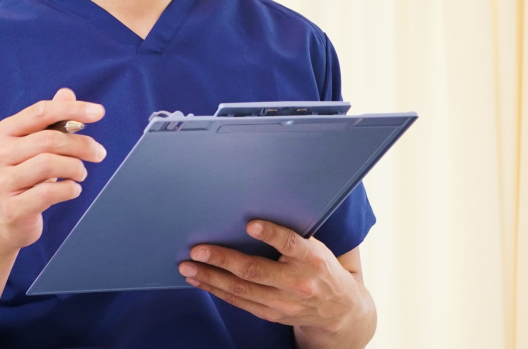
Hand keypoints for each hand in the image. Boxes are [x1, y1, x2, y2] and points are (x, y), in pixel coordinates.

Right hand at [0, 88, 105, 254]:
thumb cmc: (18, 179)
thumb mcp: (29, 147)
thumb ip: (48, 121)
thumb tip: (67, 92)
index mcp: (2, 133)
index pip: (41, 112)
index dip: (72, 109)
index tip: (98, 112)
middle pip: (49, 140)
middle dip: (81, 144)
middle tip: (99, 153)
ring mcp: (2, 182)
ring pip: (49, 164)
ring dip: (75, 167)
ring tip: (81, 173)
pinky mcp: (12, 208)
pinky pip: (49, 193)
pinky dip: (69, 189)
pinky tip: (73, 189)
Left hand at [178, 221, 364, 335]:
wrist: (340, 310)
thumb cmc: (320, 267)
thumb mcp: (316, 246)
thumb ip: (290, 235)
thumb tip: (251, 212)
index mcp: (312, 259)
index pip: (291, 244)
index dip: (271, 234)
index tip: (251, 225)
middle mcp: (297, 283)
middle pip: (255, 271)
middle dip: (223, 260)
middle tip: (197, 250)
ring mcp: (283, 303)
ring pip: (241, 290)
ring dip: (210, 278)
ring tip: (187, 267)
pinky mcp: (272, 315)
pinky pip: (239, 302)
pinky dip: (217, 291)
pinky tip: (200, 281)